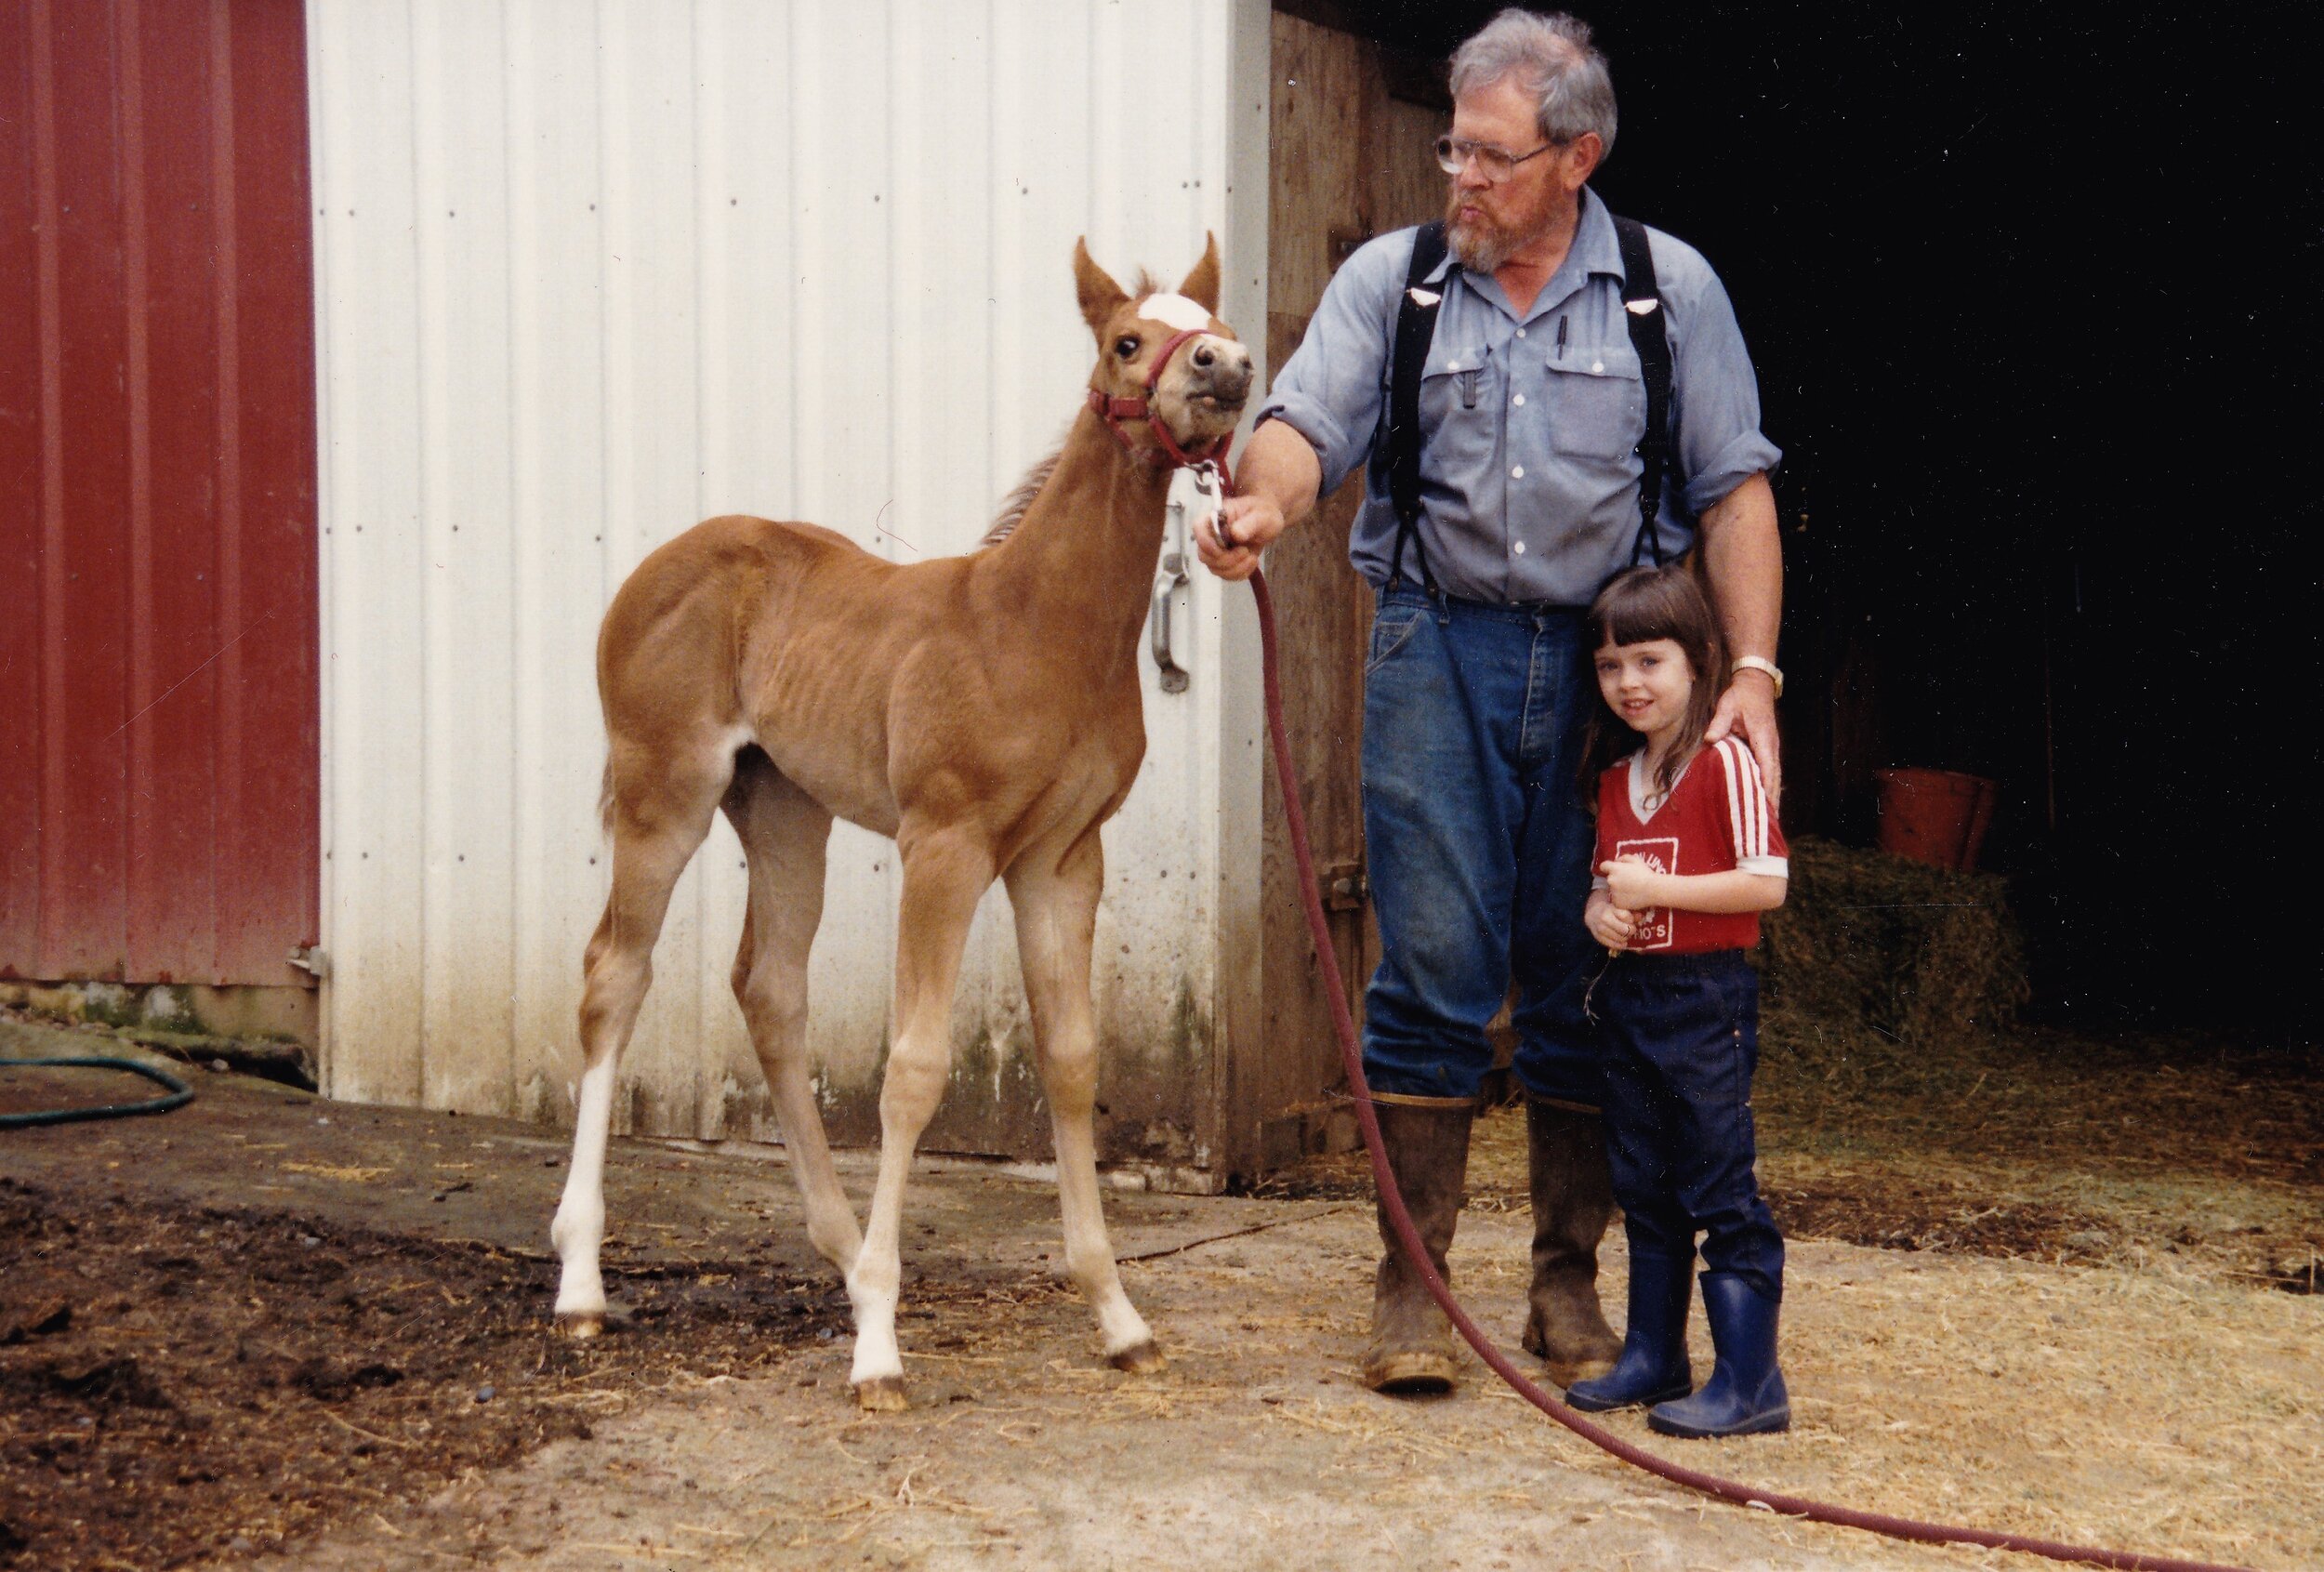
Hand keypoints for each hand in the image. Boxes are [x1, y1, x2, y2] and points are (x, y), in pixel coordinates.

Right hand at [1196, 495, 1284, 581]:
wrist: (1268, 523)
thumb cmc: (1263, 513)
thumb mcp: (1261, 516)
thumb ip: (1248, 524)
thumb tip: (1235, 534)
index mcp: (1216, 518)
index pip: (1198, 528)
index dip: (1205, 541)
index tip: (1223, 548)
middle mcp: (1212, 535)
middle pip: (1204, 555)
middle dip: (1226, 559)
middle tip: (1245, 551)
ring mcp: (1216, 551)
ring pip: (1215, 569)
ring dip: (1236, 568)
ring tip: (1251, 556)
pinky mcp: (1225, 563)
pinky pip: (1226, 575)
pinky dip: (1241, 573)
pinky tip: (1252, 561)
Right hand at [1585, 897, 1638, 950]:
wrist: (1593, 913)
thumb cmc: (1610, 909)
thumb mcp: (1619, 907)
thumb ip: (1630, 911)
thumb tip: (1640, 917)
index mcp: (1610, 909)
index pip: (1626, 917)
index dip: (1631, 920)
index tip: (1631, 920)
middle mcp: (1604, 919)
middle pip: (1624, 930)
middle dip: (1631, 930)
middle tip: (1631, 929)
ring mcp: (1600, 929)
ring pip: (1619, 938)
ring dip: (1626, 938)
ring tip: (1626, 935)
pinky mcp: (1599, 938)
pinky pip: (1613, 944)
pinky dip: (1620, 945)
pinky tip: (1623, 942)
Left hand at [1598, 857, 1663, 912]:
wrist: (1653, 889)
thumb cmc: (1646, 873)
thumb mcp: (1636, 860)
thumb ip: (1623, 858)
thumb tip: (1616, 861)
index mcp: (1614, 869)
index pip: (1603, 866)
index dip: (1608, 867)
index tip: (1614, 870)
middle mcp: (1611, 880)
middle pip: (1610, 879)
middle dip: (1616, 879)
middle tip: (1629, 881)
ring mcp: (1613, 893)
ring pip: (1613, 890)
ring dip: (1619, 890)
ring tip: (1633, 890)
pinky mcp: (1617, 903)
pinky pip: (1617, 900)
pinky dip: (1623, 900)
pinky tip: (1632, 897)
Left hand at [1706, 671, 1781, 808]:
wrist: (1755, 685)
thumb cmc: (1741, 696)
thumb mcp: (1727, 706)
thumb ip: (1719, 723)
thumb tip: (1710, 739)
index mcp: (1762, 738)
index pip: (1767, 766)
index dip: (1767, 786)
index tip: (1766, 804)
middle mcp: (1771, 746)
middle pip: (1774, 777)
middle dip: (1772, 799)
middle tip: (1768, 823)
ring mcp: (1771, 748)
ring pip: (1774, 776)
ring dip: (1772, 796)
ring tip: (1768, 819)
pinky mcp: (1767, 749)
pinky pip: (1770, 771)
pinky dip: (1769, 787)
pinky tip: (1764, 800)